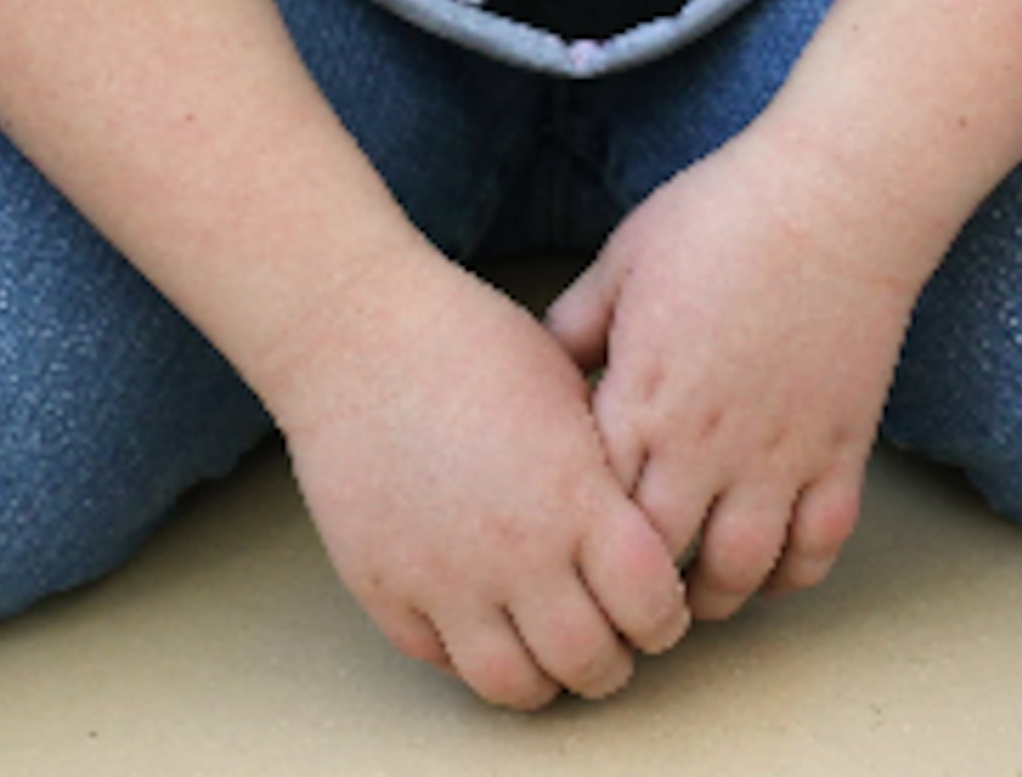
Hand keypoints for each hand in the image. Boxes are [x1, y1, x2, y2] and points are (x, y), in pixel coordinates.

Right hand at [262, 256, 689, 708]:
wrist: (355, 334)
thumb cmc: (468, 343)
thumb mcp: (570, 391)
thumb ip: (611, 471)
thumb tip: (644, 526)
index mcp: (575, 498)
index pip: (651, 605)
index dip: (666, 617)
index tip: (661, 607)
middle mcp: (516, 552)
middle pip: (591, 663)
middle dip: (615, 662)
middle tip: (614, 642)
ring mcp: (444, 579)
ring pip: (515, 686)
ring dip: (546, 680)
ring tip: (550, 649)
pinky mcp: (385, 588)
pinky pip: (440, 661)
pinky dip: (472, 656)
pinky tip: (487, 623)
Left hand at [545, 130, 934, 621]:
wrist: (834, 201)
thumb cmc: (719, 218)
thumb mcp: (620, 262)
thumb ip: (574, 326)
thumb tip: (537, 367)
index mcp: (638, 398)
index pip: (591, 511)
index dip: (575, 542)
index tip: (568, 550)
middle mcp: (703, 444)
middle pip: (656, 562)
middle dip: (633, 590)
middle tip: (621, 594)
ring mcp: (778, 455)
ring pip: (739, 572)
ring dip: (712, 596)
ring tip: (691, 594)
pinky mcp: (839, 453)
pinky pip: (818, 545)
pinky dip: (792, 574)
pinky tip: (769, 567)